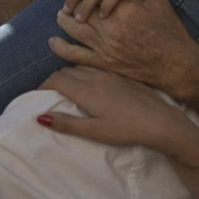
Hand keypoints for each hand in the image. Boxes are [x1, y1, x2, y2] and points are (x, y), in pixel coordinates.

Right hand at [38, 67, 192, 156]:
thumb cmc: (125, 129)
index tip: (38, 96)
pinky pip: (97, 69)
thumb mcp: (93, 131)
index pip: (56, 79)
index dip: (43, 86)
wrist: (160, 121)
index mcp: (86, 89)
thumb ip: (66, 124)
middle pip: (67, 71)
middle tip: (50, 94)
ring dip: (70, 75)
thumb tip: (39, 117)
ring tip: (68, 89)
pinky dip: (86, 74)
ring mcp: (110, 74)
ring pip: (82, 68)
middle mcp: (96, 76)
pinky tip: (92, 86)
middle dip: (55, 80)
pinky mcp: (122, 77)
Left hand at [49, 0, 198, 100]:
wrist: (175, 62)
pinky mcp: (104, 63)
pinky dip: (63, 47)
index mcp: (123, 7)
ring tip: (60, 16)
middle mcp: (110, 26)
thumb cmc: (169, 30)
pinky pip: (77, 55)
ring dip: (64, 21)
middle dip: (72, 4)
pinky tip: (53, 41)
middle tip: (66, 2)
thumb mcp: (157, 1)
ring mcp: (105, 46)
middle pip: (81, 10)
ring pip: (75, 30)